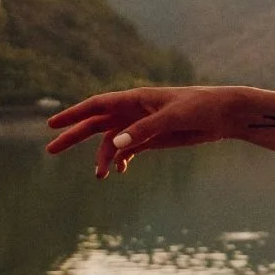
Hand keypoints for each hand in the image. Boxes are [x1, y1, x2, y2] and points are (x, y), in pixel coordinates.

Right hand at [45, 86, 233, 178]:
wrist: (224, 115)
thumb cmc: (200, 107)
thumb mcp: (172, 118)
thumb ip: (143, 130)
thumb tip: (115, 146)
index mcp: (135, 98)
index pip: (96, 105)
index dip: (73, 115)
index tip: (52, 125)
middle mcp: (134, 111)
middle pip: (96, 124)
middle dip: (73, 137)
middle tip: (51, 150)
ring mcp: (142, 126)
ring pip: (111, 141)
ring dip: (102, 157)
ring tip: (100, 176)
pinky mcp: (153, 139)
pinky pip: (128, 150)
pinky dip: (120, 160)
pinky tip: (119, 171)